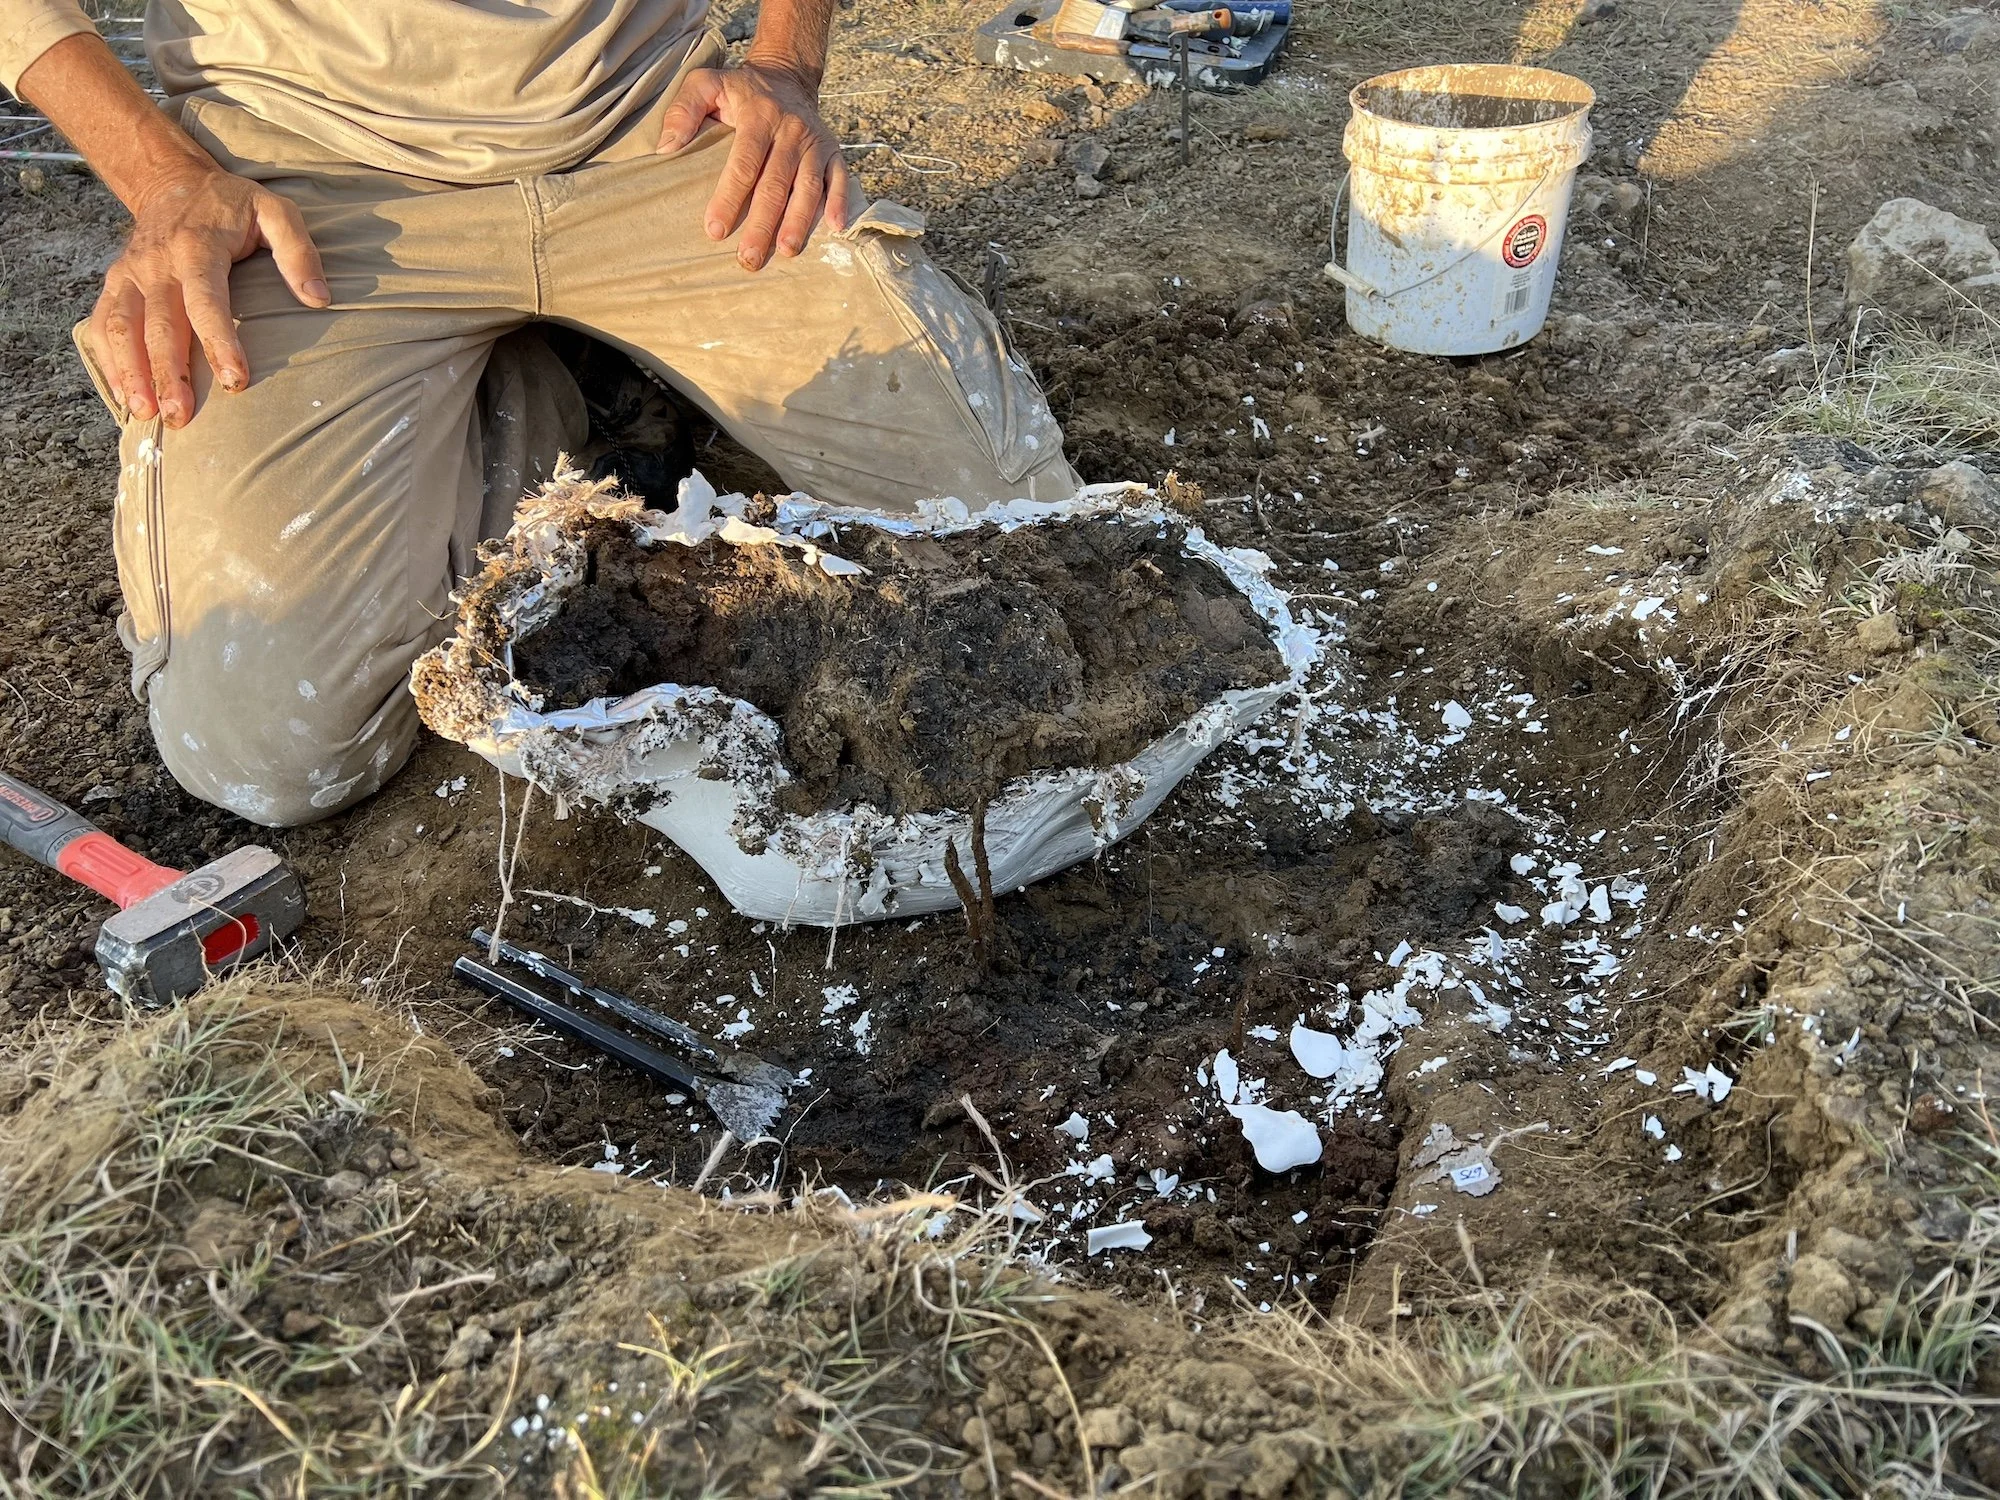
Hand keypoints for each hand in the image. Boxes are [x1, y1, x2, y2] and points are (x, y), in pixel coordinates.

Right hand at [87, 165, 327, 426]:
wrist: (174, 183)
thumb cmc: (232, 206)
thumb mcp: (275, 211)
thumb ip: (297, 251)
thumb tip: (319, 298)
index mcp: (196, 247)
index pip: (206, 301)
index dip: (219, 341)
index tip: (235, 381)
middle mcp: (157, 263)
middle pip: (160, 324)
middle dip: (168, 372)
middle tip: (181, 415)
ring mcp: (131, 275)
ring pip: (122, 326)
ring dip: (131, 372)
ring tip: (146, 414)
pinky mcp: (116, 285)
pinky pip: (102, 324)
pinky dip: (109, 361)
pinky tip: (125, 396)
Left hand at [656, 61, 854, 270]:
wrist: (786, 77)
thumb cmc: (740, 90)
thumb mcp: (706, 84)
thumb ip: (684, 109)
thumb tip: (666, 146)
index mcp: (758, 116)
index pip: (743, 163)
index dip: (730, 198)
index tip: (715, 230)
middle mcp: (790, 130)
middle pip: (776, 184)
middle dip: (763, 224)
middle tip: (749, 258)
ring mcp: (814, 143)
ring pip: (808, 187)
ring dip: (799, 221)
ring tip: (787, 252)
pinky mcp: (833, 151)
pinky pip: (840, 178)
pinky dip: (840, 202)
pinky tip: (835, 228)